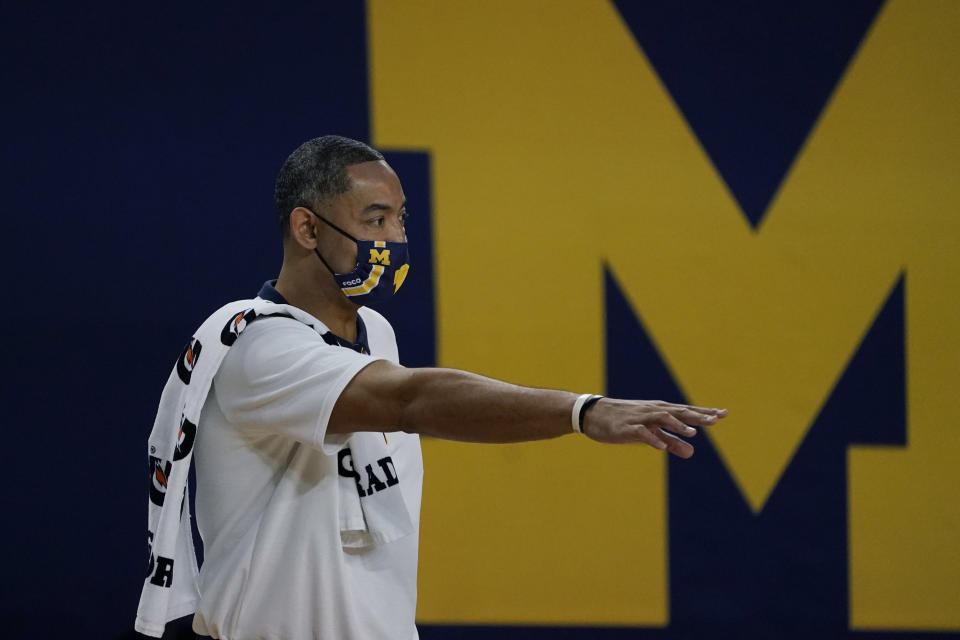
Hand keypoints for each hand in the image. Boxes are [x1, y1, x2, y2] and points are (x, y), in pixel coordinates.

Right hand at [582, 399, 726, 457]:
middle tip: (715, 420)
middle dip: (696, 416)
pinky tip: (662, 447)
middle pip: (678, 412)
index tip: (723, 414)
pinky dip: (652, 438)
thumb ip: (671, 441)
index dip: (704, 412)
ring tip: (692, 433)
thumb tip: (691, 452)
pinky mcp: (627, 428)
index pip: (686, 411)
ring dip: (677, 425)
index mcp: (659, 411)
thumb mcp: (650, 433)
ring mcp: (640, 418)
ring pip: (661, 419)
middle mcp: (652, 411)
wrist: (593, 415)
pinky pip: (641, 433)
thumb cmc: (624, 422)